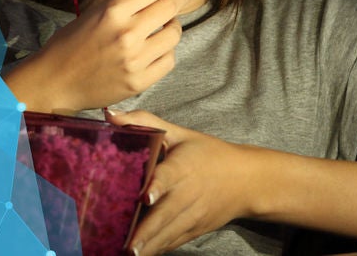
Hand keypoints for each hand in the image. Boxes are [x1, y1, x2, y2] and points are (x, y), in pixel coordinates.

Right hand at [12, 0, 195, 111]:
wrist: (56, 81)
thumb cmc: (71, 43)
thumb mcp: (94, 12)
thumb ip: (126, 3)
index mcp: (113, 10)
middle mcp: (128, 32)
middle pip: (171, 6)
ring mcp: (136, 59)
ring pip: (174, 34)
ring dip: (173, 25)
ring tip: (166, 24)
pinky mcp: (140, 81)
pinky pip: (168, 60)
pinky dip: (166, 51)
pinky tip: (157, 49)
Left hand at [106, 109, 260, 255]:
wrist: (247, 180)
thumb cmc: (207, 153)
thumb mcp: (179, 133)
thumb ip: (144, 122)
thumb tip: (109, 115)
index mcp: (183, 166)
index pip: (169, 176)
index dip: (158, 186)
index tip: (146, 197)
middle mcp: (189, 193)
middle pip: (166, 213)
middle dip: (146, 230)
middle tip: (127, 244)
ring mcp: (194, 214)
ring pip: (170, 232)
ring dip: (151, 245)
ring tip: (130, 255)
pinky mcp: (196, 229)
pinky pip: (175, 240)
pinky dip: (160, 248)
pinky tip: (144, 255)